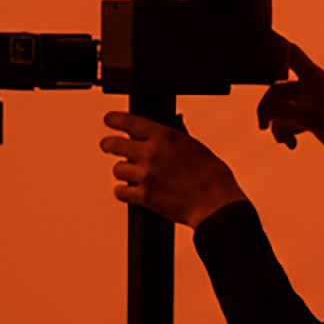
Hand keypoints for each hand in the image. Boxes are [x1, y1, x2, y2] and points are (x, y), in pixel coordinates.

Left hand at [100, 112, 246, 227]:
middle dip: (109, 144)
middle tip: (107, 144)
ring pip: (117, 169)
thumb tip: (166, 131)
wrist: (215, 204)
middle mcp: (151, 153)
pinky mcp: (144, 196)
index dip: (115, 119)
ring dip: (123, 171)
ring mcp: (146, 175)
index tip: (109, 119)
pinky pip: (121, 191)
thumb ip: (175, 139)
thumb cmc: (213, 177)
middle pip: (115, 144)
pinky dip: (124, 191)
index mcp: (165, 136)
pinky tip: (130, 190)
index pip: (130, 121)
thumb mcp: (195, 147)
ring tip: (131, 174)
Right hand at [255, 43, 323, 170]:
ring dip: (278, 122)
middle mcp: (313, 88)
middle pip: (279, 87)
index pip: (290, 53)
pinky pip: (292, 119)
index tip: (257, 50)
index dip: (274, 47)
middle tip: (264, 125)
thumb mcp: (316, 121)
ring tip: (283, 140)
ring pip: (284, 106)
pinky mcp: (316, 118)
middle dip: (269, 106)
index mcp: (315, 79)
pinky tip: (291, 143)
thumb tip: (265, 108)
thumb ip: (288, 113)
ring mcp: (314, 103)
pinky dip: (287, 130)